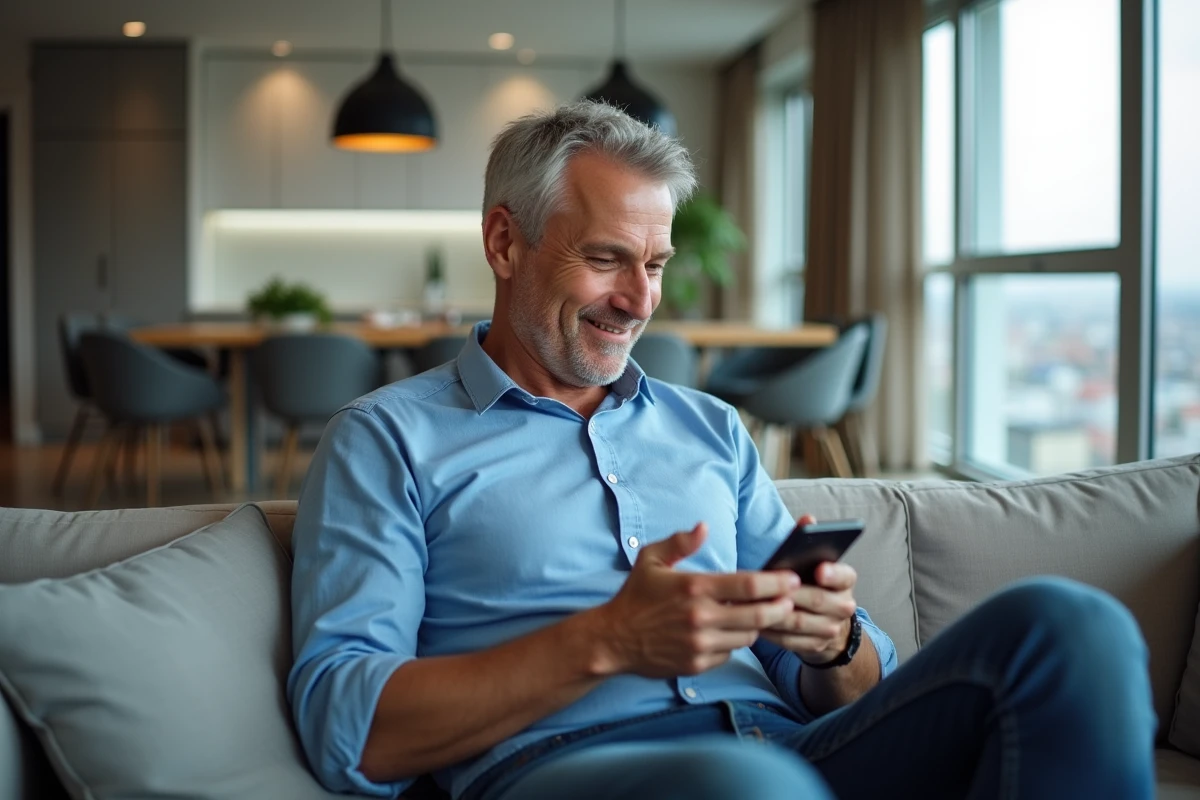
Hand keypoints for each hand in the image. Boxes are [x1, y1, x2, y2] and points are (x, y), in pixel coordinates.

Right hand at [591, 522, 800, 677]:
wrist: (613, 639)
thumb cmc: (635, 596)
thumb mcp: (651, 559)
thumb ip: (680, 541)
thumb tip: (704, 527)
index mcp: (694, 588)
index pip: (748, 585)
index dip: (775, 582)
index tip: (791, 578)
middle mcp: (701, 617)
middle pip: (758, 615)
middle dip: (781, 606)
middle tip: (792, 599)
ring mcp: (700, 644)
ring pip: (748, 636)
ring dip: (757, 625)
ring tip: (760, 614)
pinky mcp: (698, 664)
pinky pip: (729, 653)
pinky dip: (733, 642)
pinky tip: (727, 632)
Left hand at [761, 515, 859, 665]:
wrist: (823, 621)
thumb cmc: (810, 583)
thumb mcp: (812, 562)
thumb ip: (809, 541)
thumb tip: (808, 518)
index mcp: (845, 581)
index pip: (844, 576)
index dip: (833, 573)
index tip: (818, 569)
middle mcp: (844, 605)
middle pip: (818, 600)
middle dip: (793, 594)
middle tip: (770, 589)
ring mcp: (831, 628)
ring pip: (801, 623)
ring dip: (776, 614)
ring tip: (754, 605)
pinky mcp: (815, 646)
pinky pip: (791, 641)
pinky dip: (772, 632)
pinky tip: (754, 623)